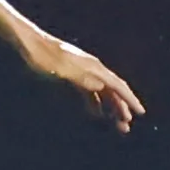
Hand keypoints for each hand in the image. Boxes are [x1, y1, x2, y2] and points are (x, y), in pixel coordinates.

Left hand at [22, 32, 144, 133]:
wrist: (30, 42)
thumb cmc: (43, 56)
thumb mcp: (61, 69)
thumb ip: (81, 78)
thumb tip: (101, 87)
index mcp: (93, 67)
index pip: (117, 86)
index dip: (129, 100)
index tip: (139, 113)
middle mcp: (92, 68)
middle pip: (112, 90)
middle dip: (121, 108)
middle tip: (125, 127)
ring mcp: (83, 70)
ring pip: (102, 91)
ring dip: (110, 107)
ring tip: (116, 123)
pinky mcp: (73, 73)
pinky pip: (89, 90)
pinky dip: (95, 101)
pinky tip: (96, 112)